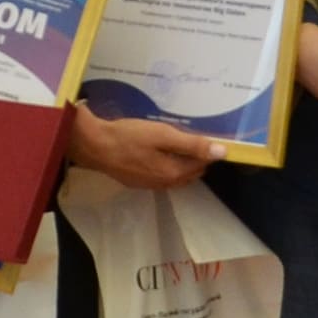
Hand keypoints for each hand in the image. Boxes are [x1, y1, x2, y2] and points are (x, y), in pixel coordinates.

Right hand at [63, 108, 221, 190]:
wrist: (94, 146)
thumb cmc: (130, 137)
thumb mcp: (163, 135)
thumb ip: (193, 145)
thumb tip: (223, 153)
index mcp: (174, 173)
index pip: (203, 163)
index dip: (207, 149)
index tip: (206, 133)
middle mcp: (165, 184)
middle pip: (191, 171)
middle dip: (196, 156)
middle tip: (192, 134)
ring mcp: (150, 184)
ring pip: (176, 174)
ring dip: (181, 161)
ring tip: (176, 140)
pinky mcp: (138, 181)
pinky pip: (161, 174)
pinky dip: (166, 164)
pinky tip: (158, 150)